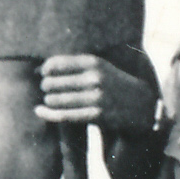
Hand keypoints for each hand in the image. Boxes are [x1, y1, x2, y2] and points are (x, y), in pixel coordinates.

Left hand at [37, 50, 163, 136]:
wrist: (140, 105)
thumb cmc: (112, 84)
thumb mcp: (99, 67)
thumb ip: (74, 66)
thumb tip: (39, 69)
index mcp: (94, 62)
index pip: (57, 63)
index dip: (44, 69)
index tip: (43, 74)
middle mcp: (95, 78)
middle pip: (53, 82)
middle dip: (45, 86)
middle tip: (47, 89)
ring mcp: (96, 97)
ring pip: (56, 100)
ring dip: (48, 100)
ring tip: (49, 100)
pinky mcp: (96, 116)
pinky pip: (64, 116)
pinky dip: (48, 114)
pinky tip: (39, 111)